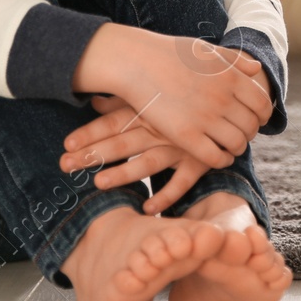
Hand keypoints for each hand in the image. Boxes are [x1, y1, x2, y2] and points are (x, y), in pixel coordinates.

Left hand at [61, 94, 211, 213]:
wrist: (235, 96)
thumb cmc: (185, 96)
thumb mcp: (156, 93)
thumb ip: (124, 100)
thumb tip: (92, 101)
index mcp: (150, 108)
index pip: (113, 122)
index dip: (89, 133)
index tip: (66, 145)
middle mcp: (163, 127)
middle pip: (123, 143)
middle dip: (93, 154)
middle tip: (66, 166)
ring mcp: (182, 146)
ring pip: (148, 162)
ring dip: (124, 173)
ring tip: (99, 183)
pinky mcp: (200, 161)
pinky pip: (183, 182)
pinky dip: (167, 196)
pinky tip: (148, 208)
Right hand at [70, 25, 269, 169]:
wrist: (137, 63)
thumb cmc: (171, 54)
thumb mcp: (207, 50)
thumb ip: (235, 60)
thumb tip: (257, 69)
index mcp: (232, 77)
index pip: (263, 105)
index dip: (263, 116)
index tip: (257, 119)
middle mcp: (223, 98)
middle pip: (251, 126)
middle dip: (250, 132)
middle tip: (242, 133)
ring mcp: (205, 118)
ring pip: (237, 143)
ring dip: (238, 147)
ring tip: (231, 145)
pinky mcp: (185, 136)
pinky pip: (215, 157)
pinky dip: (222, 160)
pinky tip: (219, 156)